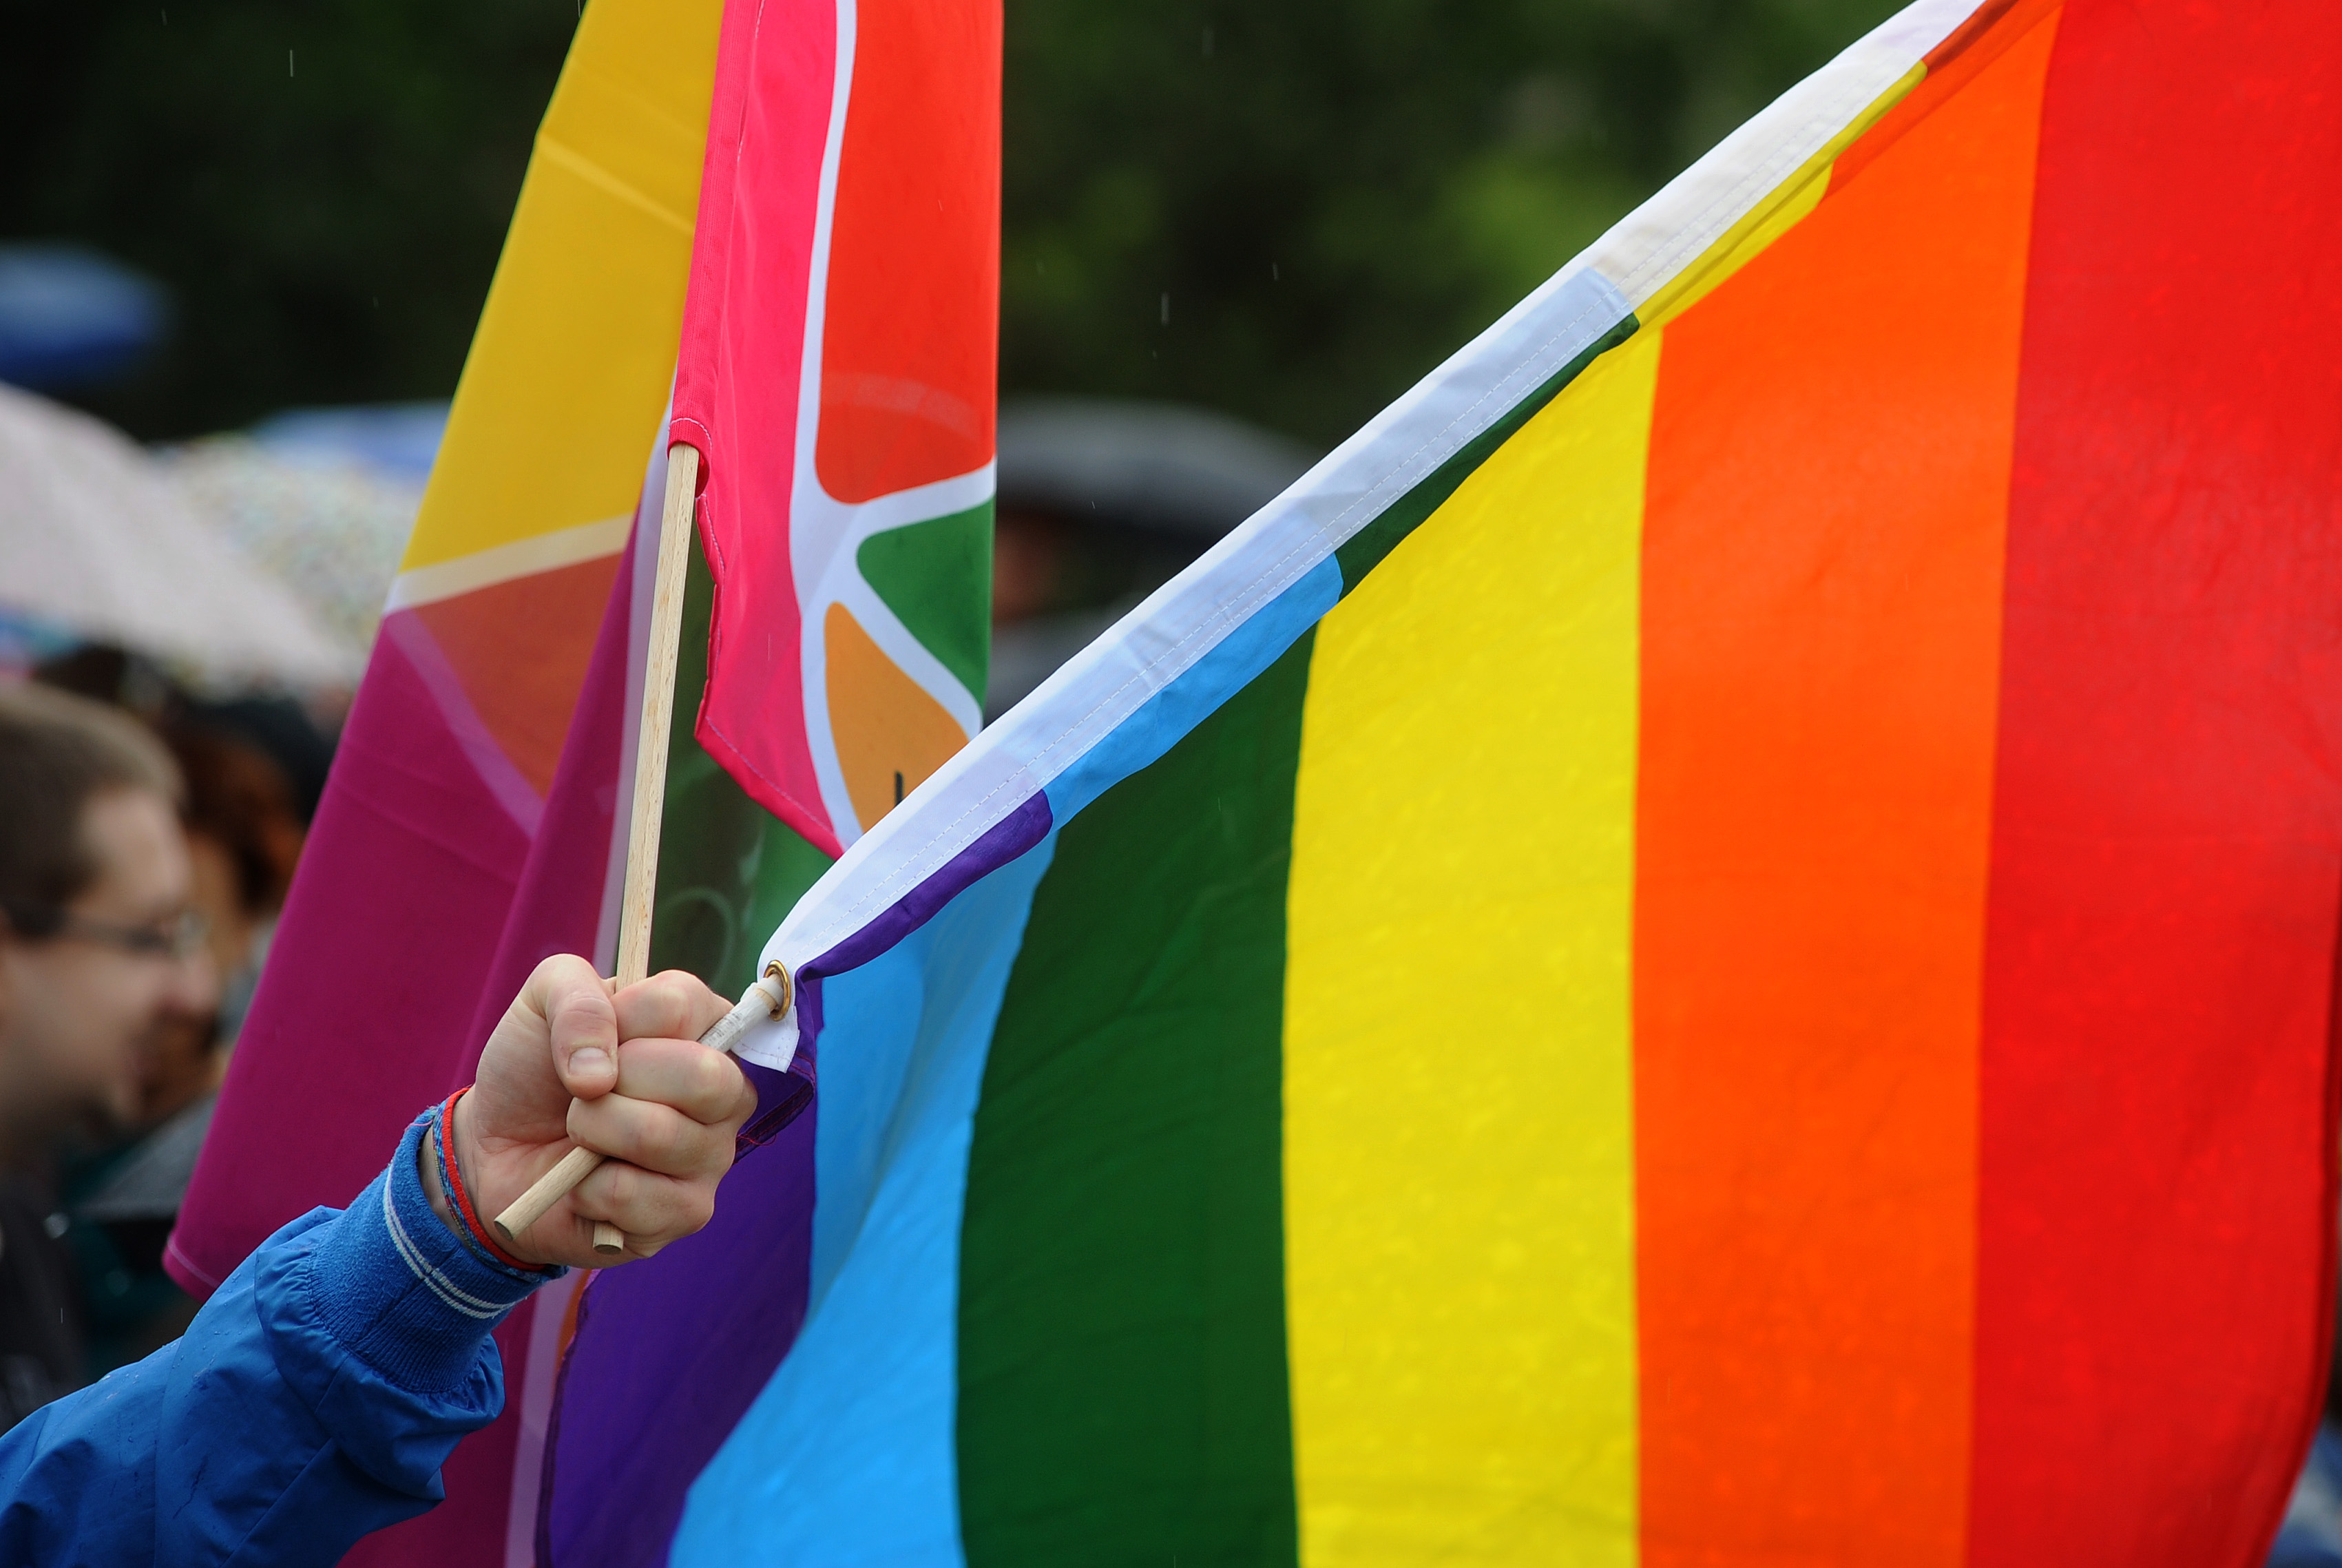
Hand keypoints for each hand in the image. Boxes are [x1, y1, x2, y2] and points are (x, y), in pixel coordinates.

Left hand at [434, 954, 756, 1268]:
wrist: (496, 1151)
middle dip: (615, 1081)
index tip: (594, 1037)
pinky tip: (585, 1183)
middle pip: (700, 1075)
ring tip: (580, 1136)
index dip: (622, 1018)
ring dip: (590, 1131)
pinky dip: (583, 1187)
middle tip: (584, 1091)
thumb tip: (598, 1076)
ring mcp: (714, 1155)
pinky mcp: (688, 1212)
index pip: (685, 1005)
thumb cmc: (534, 1070)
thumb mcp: (542, 1002)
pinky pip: (630, 1194)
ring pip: (658, 1135)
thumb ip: (576, 1000)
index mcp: (705, 1026)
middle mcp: (726, 1090)